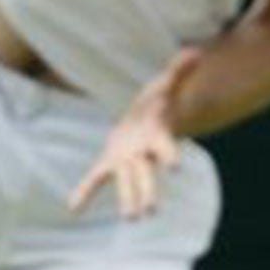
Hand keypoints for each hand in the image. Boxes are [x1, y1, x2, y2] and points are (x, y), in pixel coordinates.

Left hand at [68, 46, 202, 219]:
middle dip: (147, 191)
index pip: (167, 147)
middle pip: (146, 175)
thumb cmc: (158, 103)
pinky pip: (96, 179)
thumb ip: (180, 70)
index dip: (170, 155)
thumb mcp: (167, 85)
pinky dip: (85, 191)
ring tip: (131, 219)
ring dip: (127, 198)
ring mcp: (127, 161)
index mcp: (158, 136)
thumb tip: (196, 51)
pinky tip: (73, 207)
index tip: (175, 167)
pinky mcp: (110, 163)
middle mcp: (144, 154)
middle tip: (148, 211)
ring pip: (126, 182)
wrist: (146, 121)